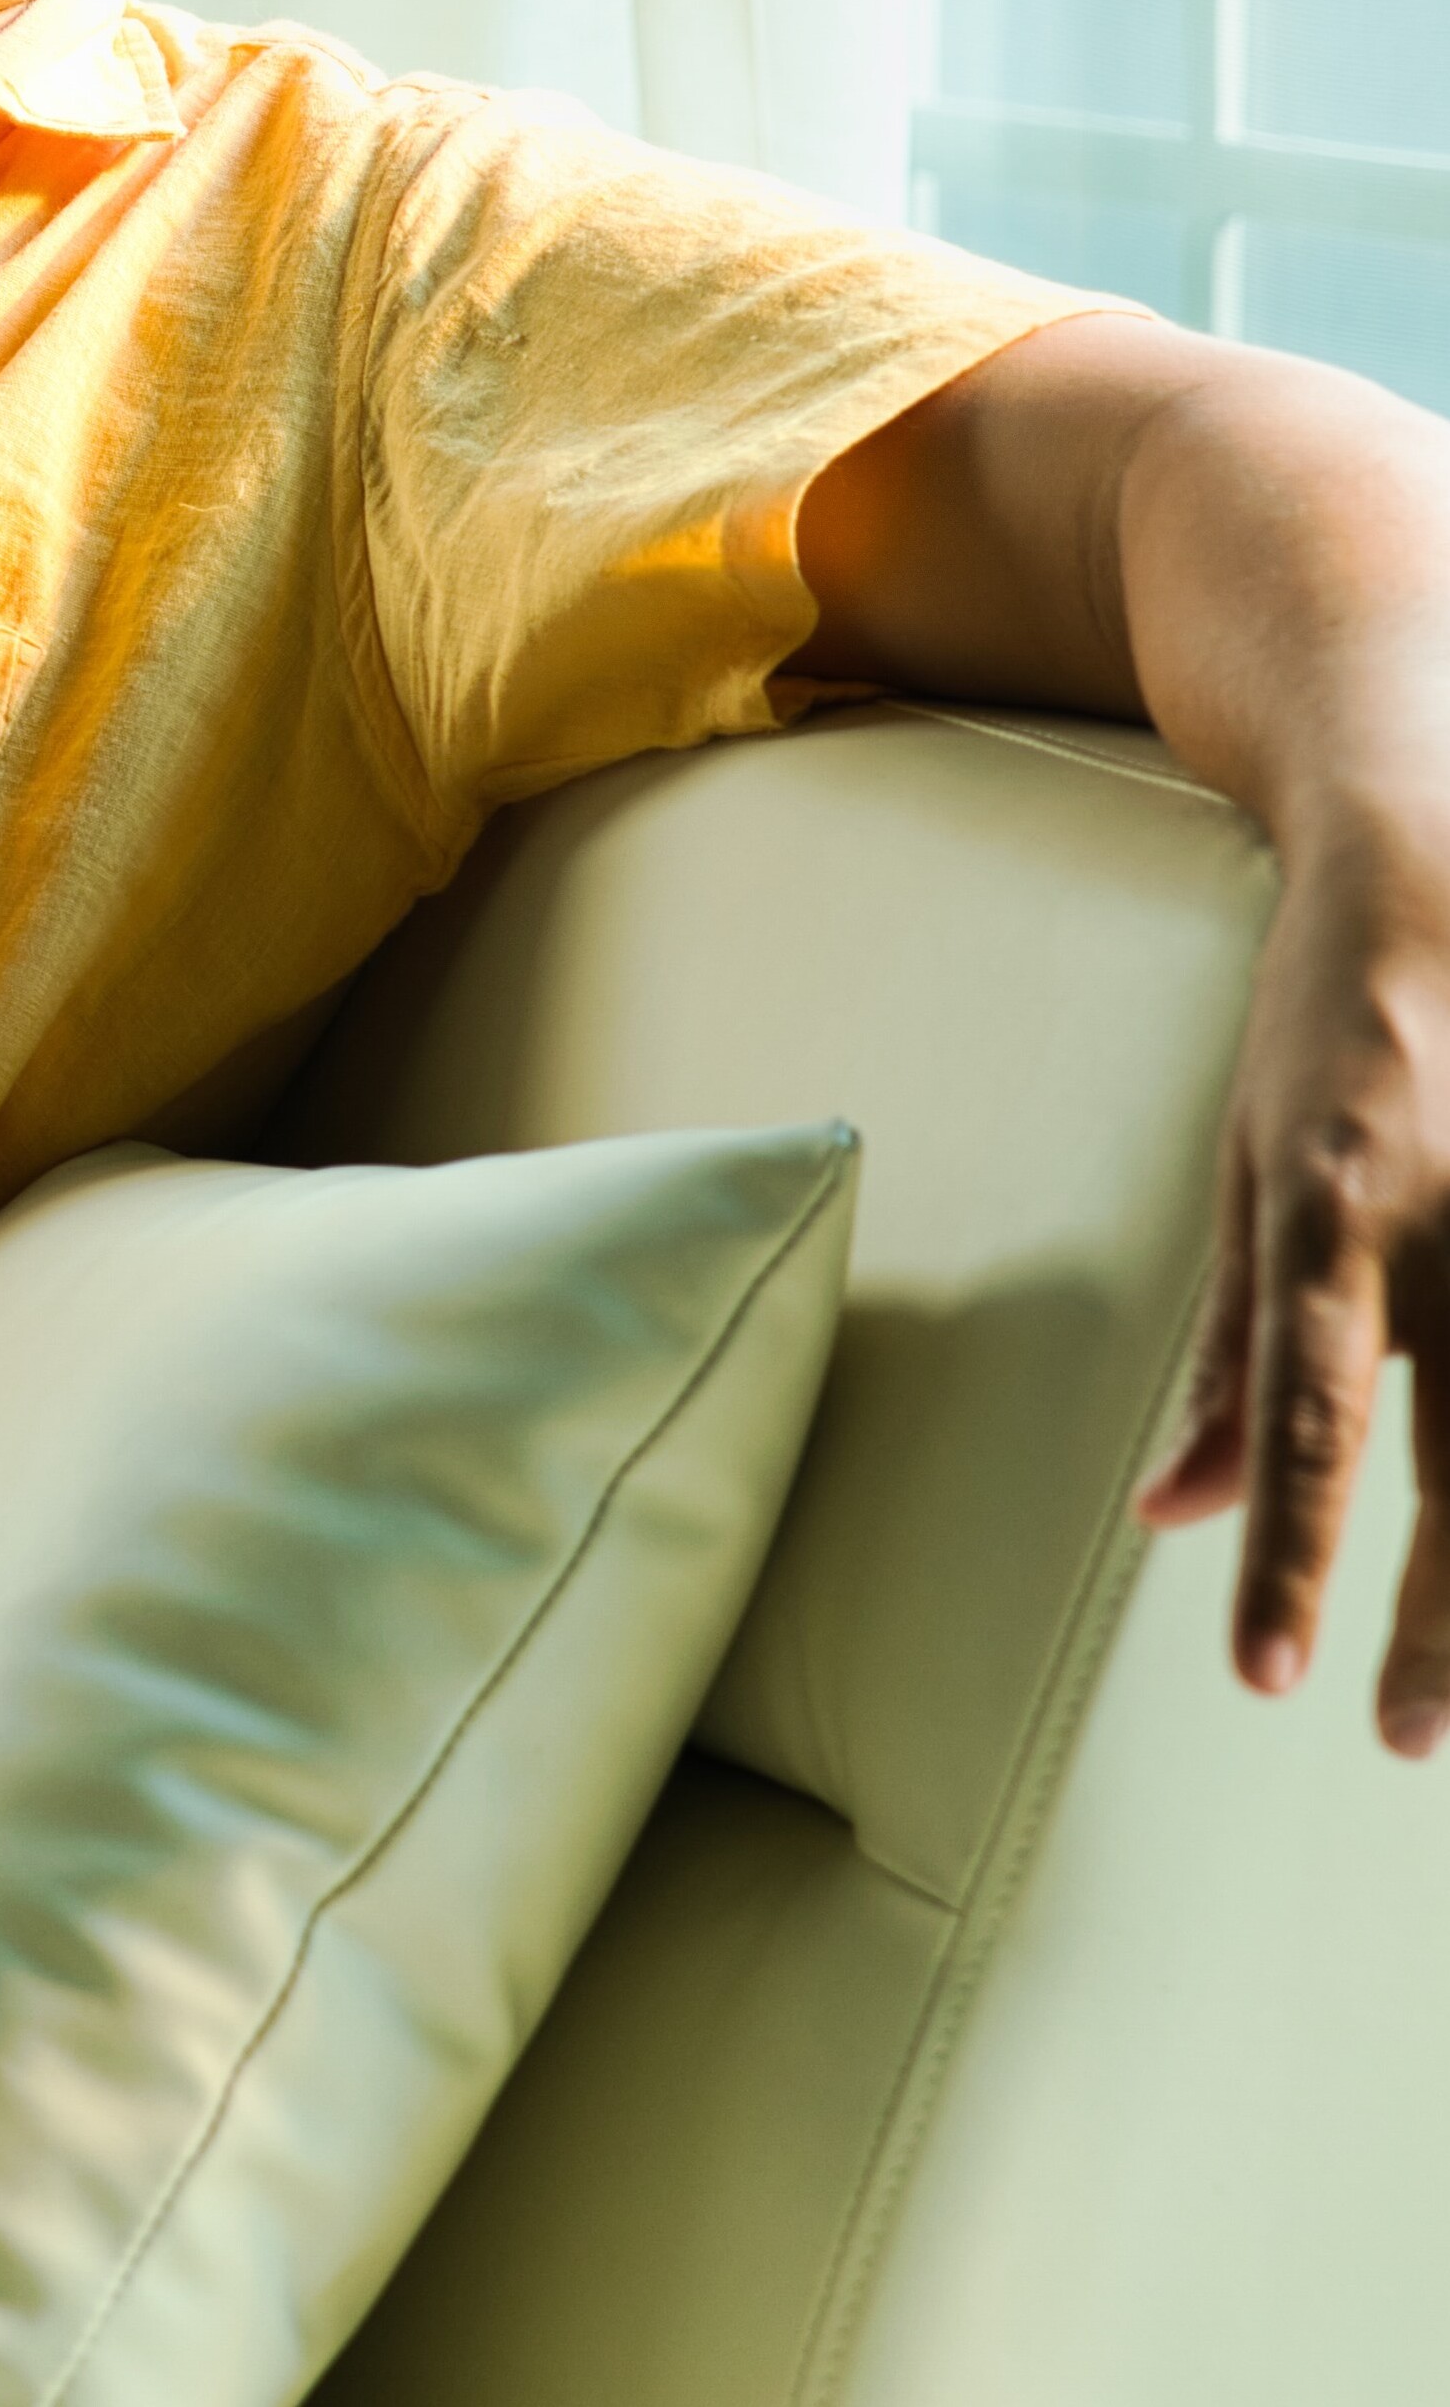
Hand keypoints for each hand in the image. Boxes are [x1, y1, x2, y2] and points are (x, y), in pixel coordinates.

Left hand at [1137, 791, 1449, 1749]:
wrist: (1436, 854)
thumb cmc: (1324, 1025)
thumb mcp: (1249, 1170)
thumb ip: (1235, 1352)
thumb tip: (1172, 1511)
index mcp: (1330, 1209)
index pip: (1313, 1423)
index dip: (1297, 1562)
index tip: (1271, 1678)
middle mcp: (1448, 1215)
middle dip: (1439, 1619)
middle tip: (1405, 1740)